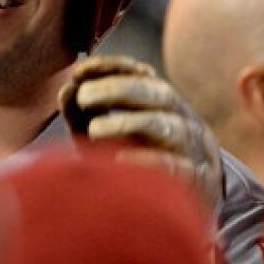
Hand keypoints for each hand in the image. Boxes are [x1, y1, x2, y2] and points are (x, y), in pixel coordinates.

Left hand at [58, 55, 223, 211]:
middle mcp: (180, 117)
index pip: (139, 72)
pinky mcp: (196, 180)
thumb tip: (67, 90)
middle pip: (156, 93)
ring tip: (94, 130)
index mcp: (161, 101)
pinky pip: (175, 165)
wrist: (195, 197)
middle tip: (83, 96)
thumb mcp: (106, 132)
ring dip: (128, 122)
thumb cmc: (141, 157)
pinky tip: (119, 159)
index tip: (78, 72)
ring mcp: (191, 147)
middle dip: (118, 89)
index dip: (110, 66)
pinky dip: (147, 160)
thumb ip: (83, 113)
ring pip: (167, 125)